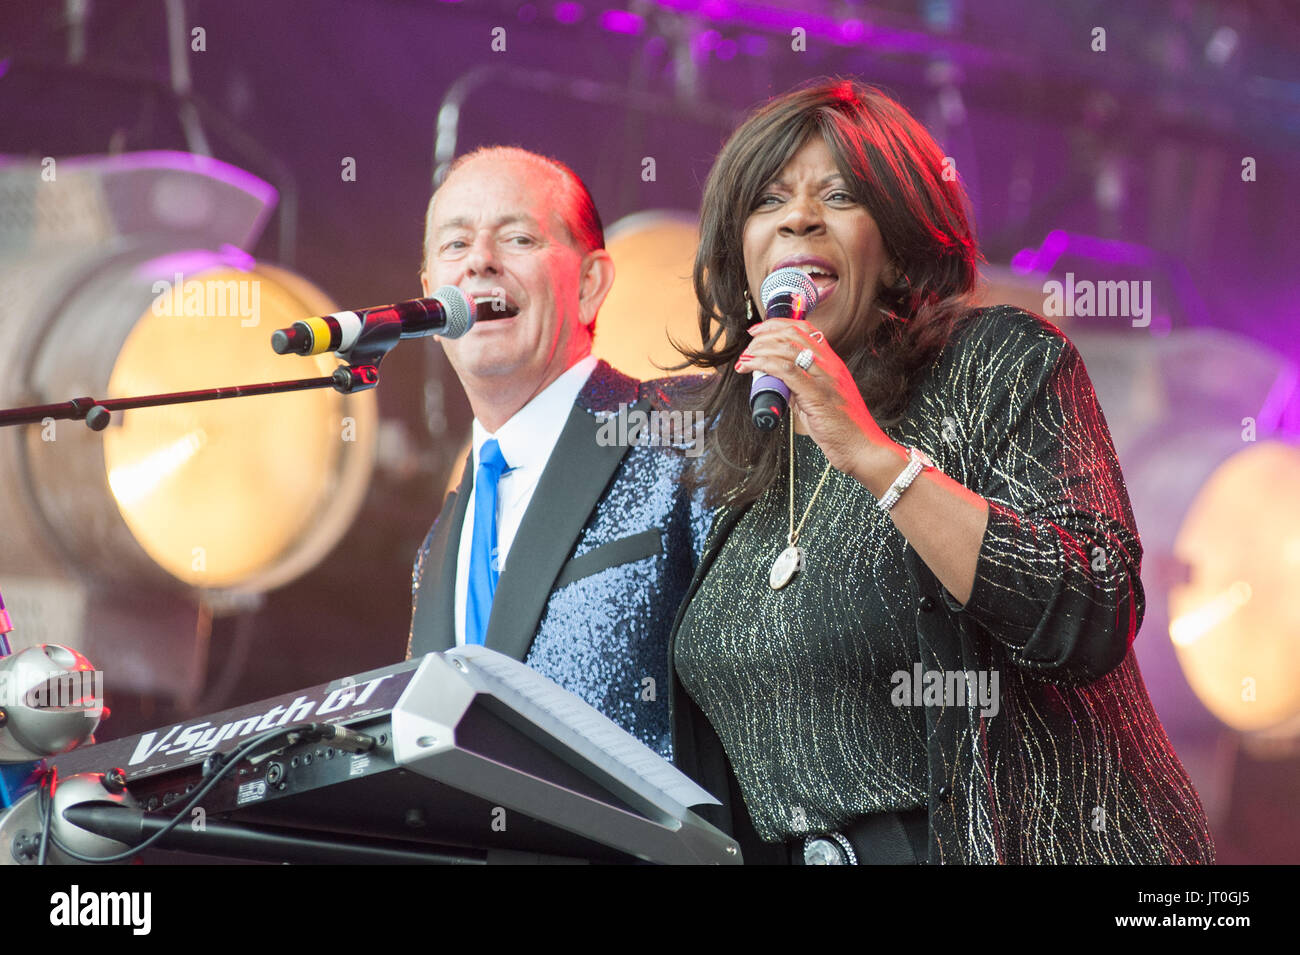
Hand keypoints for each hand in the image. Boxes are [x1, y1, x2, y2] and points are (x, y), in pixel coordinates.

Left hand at [736, 318, 903, 483]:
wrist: (862, 448)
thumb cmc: (843, 429)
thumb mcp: (820, 401)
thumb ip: (800, 388)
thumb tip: (777, 383)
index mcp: (833, 364)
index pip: (806, 329)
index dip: (778, 324)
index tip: (758, 331)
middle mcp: (830, 366)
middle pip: (793, 334)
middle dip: (764, 336)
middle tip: (747, 348)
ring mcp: (825, 378)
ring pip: (787, 349)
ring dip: (759, 351)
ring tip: (744, 361)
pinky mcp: (817, 394)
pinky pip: (786, 370)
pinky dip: (763, 364)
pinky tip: (750, 367)